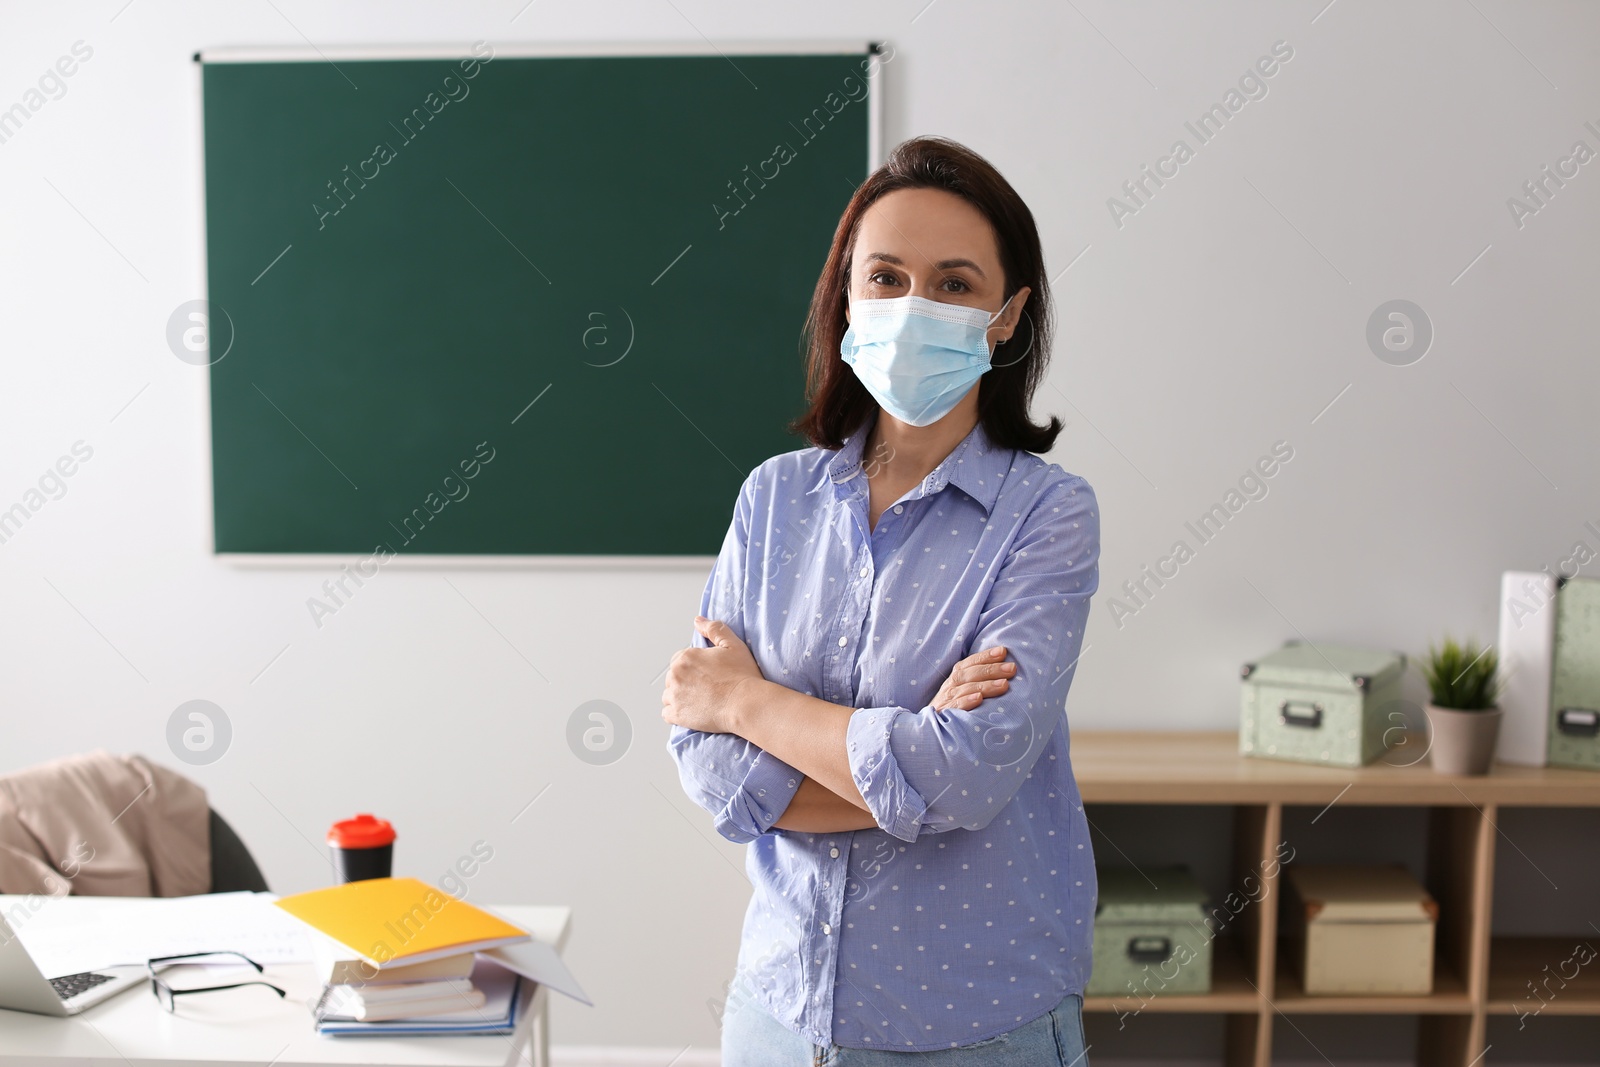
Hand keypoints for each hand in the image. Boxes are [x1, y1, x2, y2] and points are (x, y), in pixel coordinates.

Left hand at [660, 616, 765, 733]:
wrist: (745, 703)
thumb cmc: (742, 676)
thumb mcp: (732, 645)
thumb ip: (713, 629)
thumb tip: (698, 620)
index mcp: (685, 657)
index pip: (679, 660)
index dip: (694, 667)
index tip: (706, 674)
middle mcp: (675, 675)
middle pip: (673, 677)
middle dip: (686, 682)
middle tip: (706, 688)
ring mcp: (674, 696)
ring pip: (669, 695)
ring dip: (680, 697)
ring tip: (700, 701)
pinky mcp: (676, 715)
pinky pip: (667, 713)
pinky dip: (677, 714)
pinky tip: (692, 712)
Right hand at [931, 645, 1015, 710]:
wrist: (930, 729)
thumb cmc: (955, 709)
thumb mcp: (964, 692)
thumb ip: (979, 681)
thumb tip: (1006, 671)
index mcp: (956, 678)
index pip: (971, 663)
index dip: (986, 656)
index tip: (1003, 651)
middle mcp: (951, 686)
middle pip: (970, 674)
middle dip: (992, 669)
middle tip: (1012, 668)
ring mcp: (946, 700)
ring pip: (965, 689)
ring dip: (985, 686)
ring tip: (1004, 684)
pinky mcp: (943, 715)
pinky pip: (955, 706)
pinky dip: (966, 702)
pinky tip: (979, 699)